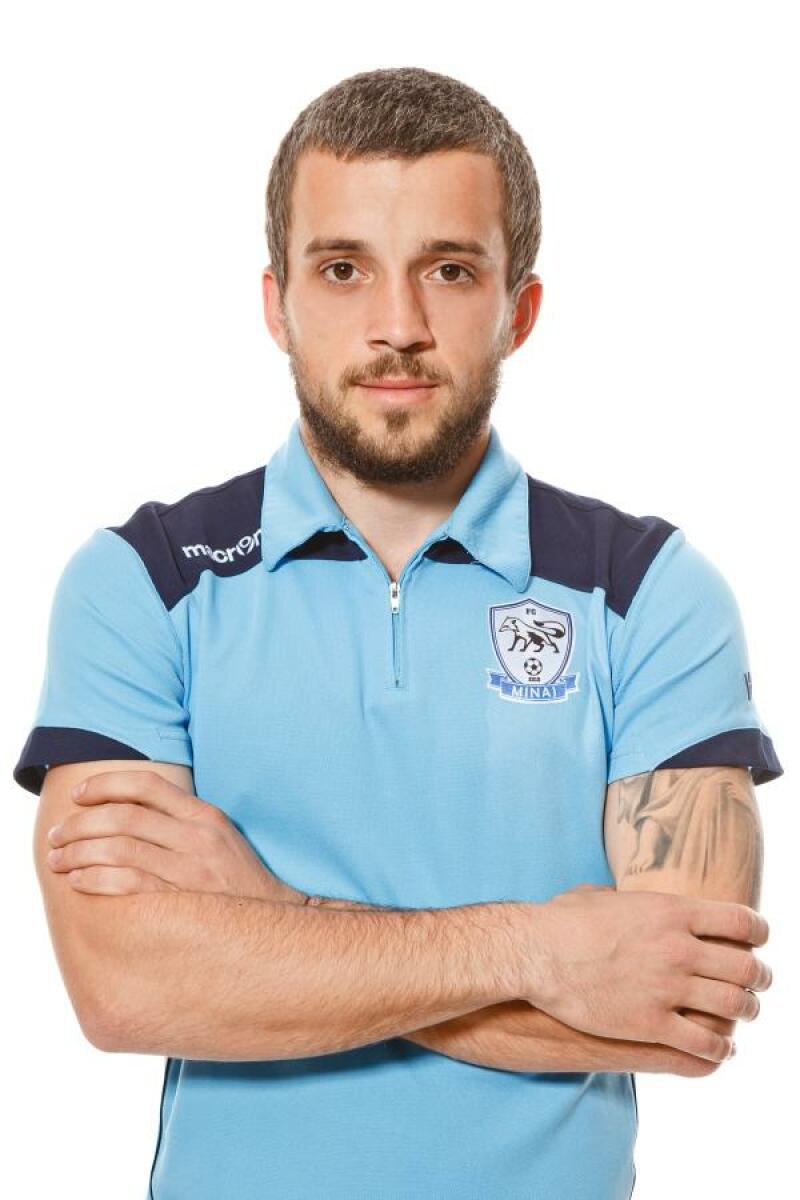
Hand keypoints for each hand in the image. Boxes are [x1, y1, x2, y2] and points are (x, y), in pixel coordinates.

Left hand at [46, 768, 307, 903]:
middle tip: (57, 835)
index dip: (105, 785)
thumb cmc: (237, 880)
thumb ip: (179, 819)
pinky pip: (128, 885)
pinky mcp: (183, 903)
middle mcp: (197, 838)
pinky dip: (96, 880)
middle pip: (124, 817)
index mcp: (204, 816)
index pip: (146, 786)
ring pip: (120, 849)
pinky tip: (79, 881)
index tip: (79, 796)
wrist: (277, 920)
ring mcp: (191, 871)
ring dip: (79, 853)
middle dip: (80, 823)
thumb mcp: (218, 836)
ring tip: (58, 860)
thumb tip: (125, 809)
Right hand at [517, 882, 771, 1062]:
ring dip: (746, 1011)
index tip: (759, 940)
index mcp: (671, 912)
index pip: (741, 920)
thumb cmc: (560, 921)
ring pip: (733, 1006)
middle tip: (760, 982)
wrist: (535, 954)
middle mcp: (678, 949)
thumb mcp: (600, 896)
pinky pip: (704, 1043)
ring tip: (745, 1013)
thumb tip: (624, 901)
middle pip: (746, 966)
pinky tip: (721, 1048)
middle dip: (760, 977)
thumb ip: (626, 900)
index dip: (759, 931)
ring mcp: (667, 988)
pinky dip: (721, 1048)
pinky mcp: (651, 1025)